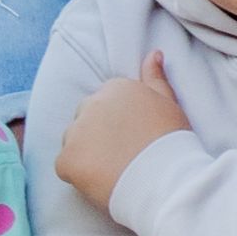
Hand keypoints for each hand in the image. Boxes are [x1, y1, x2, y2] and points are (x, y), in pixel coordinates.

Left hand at [55, 60, 186, 209]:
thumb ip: (155, 78)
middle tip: (121, 155)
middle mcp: (91, 103)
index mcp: (115, 88)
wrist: (164, 178)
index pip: (106, 103)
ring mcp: (76, 131)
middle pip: (86, 119)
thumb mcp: (168, 103)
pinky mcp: (66, 159)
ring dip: (86, 154)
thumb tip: (153, 54)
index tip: (132, 139)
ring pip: (73, 141)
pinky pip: (65, 166)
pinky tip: (102, 181)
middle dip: (98, 135)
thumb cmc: (171, 142)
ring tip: (113, 170)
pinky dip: (79, 175)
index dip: (118, 125)